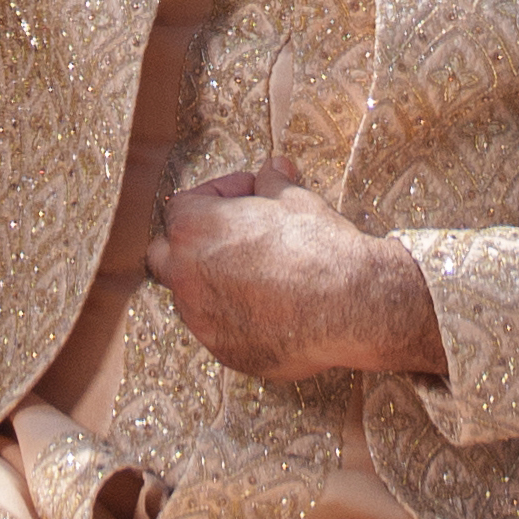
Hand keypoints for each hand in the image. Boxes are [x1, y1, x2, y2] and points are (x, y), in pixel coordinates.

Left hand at [145, 170, 446, 384]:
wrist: (351, 304)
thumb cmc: (318, 245)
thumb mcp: (295, 198)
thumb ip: (272, 182)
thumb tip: (273, 167)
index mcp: (193, 229)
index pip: (183, 205)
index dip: (219, 195)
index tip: (249, 196)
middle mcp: (185, 276)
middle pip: (167, 254)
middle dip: (194, 243)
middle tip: (236, 236)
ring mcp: (202, 320)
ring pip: (191, 296)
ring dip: (213, 282)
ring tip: (258, 273)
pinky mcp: (224, 351)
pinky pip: (217, 329)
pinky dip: (234, 317)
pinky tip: (270, 308)